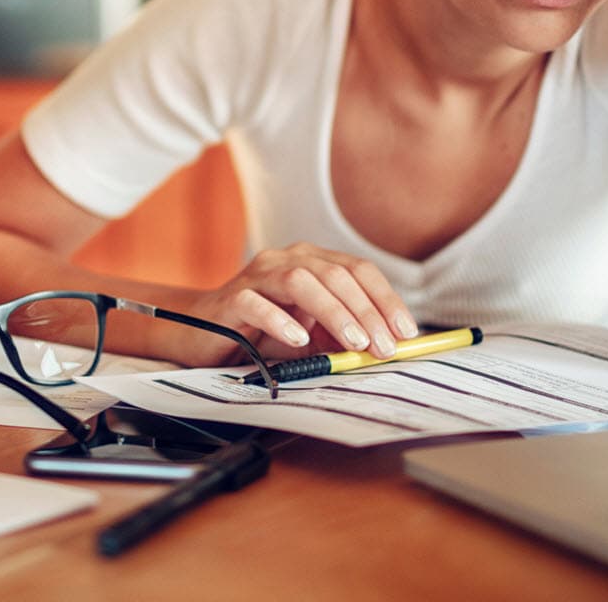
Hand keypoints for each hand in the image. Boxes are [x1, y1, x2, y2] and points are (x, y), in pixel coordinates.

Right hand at [165, 243, 417, 366]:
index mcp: (311, 261)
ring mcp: (257, 275)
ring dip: (334, 312)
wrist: (202, 333)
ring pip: (301, 281)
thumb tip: (381, 347)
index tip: (406, 331)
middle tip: (384, 346)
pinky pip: (257, 303)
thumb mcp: (310, 334)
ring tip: (354, 342)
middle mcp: (286, 259)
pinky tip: (299, 339)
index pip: (357, 270)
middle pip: (335, 274)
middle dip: (366, 311)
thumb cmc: (261, 333)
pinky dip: (281, 320)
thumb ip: (339, 335)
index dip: (385, 298)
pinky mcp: (231, 299)